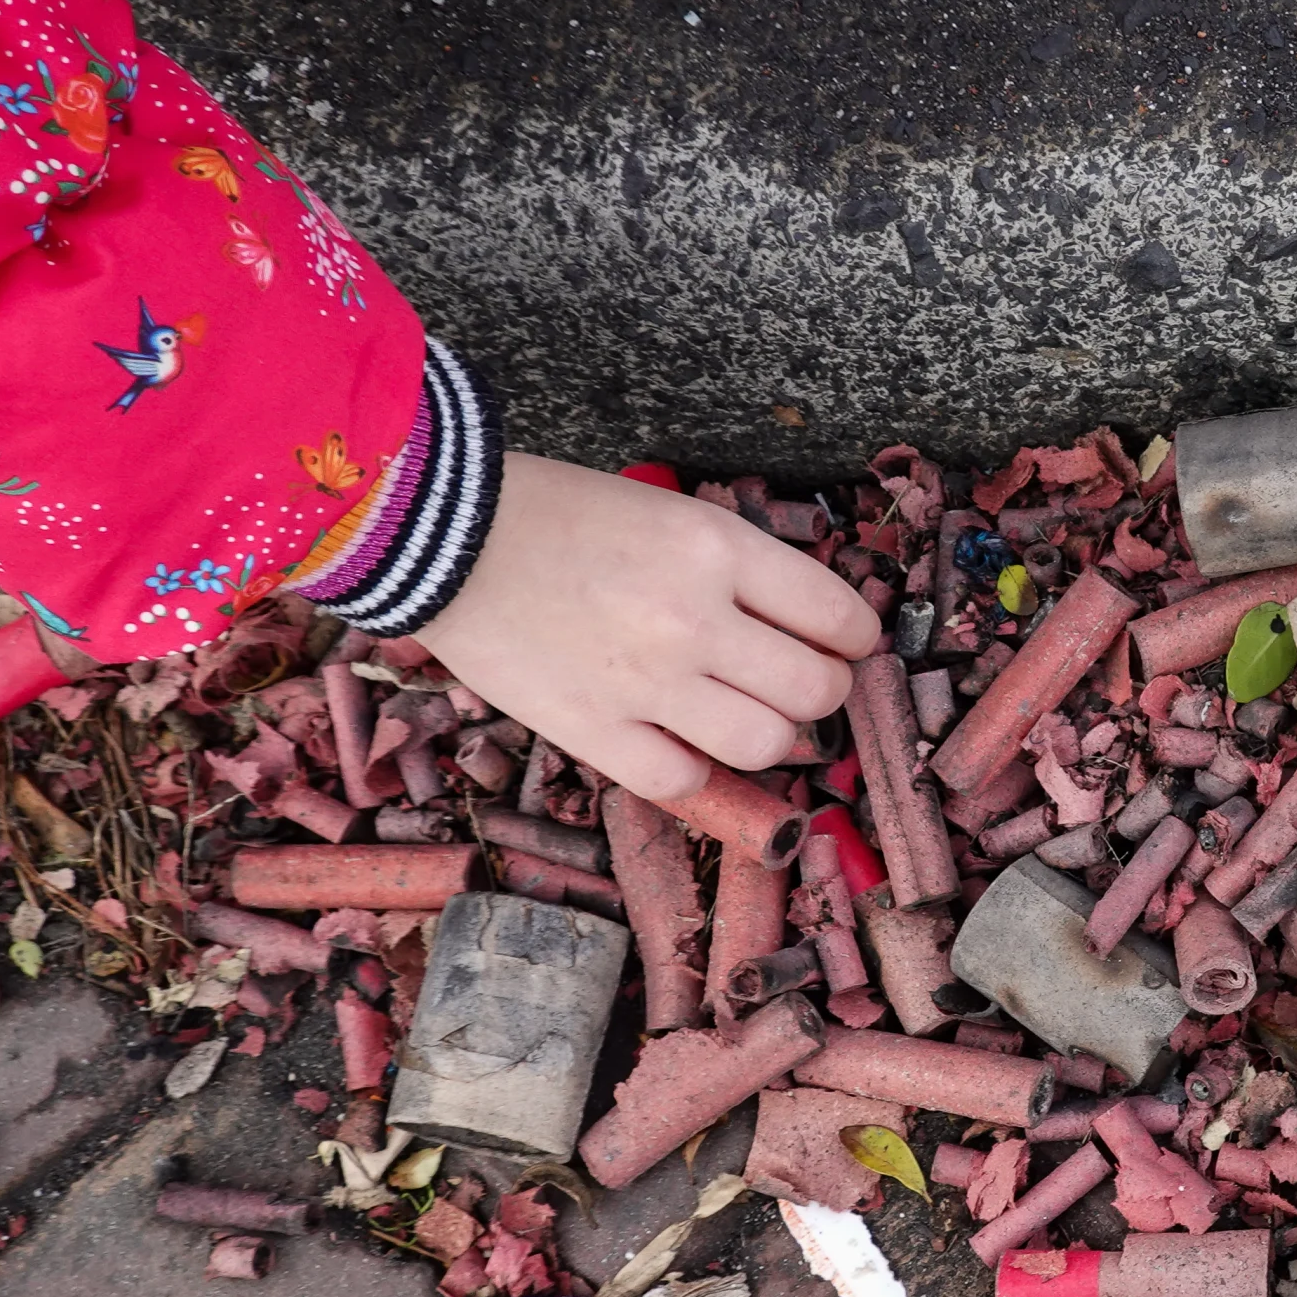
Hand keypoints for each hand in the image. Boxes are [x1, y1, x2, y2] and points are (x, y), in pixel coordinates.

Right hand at [413, 454, 879, 801]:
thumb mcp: (671, 514)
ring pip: (766, 744)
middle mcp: (693, 618)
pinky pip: (684, 781)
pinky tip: (680, 743)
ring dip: (770, 737)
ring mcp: (644, 682)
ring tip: (746, 718)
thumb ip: (741, 569)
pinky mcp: (592, 731)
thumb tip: (811, 627)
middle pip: (816, 690)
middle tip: (799, 685)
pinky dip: (695, 770)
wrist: (441, 534)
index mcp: (717, 548)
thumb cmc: (559, 514)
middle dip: (823, 692)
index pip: (839, 616)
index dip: (855, 640)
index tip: (844, 645)